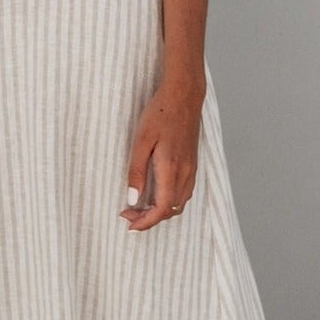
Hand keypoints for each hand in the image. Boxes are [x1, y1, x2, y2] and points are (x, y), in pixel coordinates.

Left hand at [120, 80, 203, 230]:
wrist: (184, 95)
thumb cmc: (160, 113)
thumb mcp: (141, 141)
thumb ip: (136, 172)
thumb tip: (133, 200)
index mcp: (171, 169)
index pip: (162, 209)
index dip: (145, 222)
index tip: (129, 224)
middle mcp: (185, 173)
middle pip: (171, 211)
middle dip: (149, 219)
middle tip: (127, 214)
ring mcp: (191, 169)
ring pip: (179, 204)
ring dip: (159, 211)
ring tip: (138, 207)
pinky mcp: (192, 164)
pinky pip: (183, 193)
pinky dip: (169, 202)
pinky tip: (154, 194)